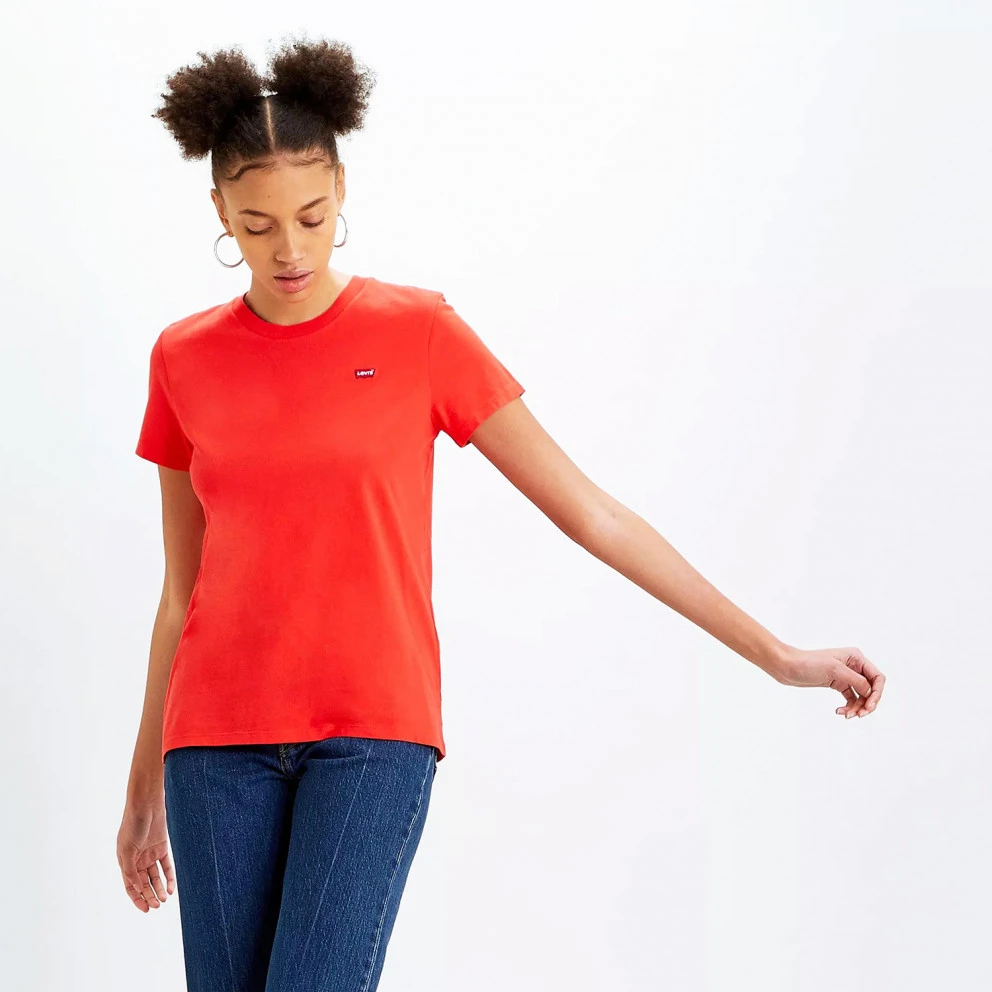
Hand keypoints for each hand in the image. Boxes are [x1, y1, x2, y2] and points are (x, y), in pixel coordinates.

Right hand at [116, 797, 175, 911]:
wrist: (147, 804)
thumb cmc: (133, 825)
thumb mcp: (127, 850)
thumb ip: (131, 870)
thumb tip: (136, 888)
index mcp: (125, 862)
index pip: (130, 886)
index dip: (137, 898)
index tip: (145, 910)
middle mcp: (137, 860)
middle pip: (144, 883)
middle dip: (150, 895)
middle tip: (157, 906)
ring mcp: (150, 854)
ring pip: (155, 876)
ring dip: (159, 888)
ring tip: (165, 899)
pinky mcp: (162, 847)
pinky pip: (166, 866)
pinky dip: (169, 877)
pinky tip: (172, 887)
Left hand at [768, 645, 884, 717]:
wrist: (787, 667)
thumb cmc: (808, 663)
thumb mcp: (834, 670)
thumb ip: (855, 680)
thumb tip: (870, 692)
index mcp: (856, 657)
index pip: (877, 677)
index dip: (877, 693)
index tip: (869, 706)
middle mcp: (854, 665)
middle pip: (871, 688)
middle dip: (868, 703)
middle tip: (860, 715)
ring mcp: (846, 675)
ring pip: (861, 696)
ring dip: (857, 708)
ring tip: (847, 715)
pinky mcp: (837, 683)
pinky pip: (851, 698)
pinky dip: (848, 706)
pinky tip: (839, 711)